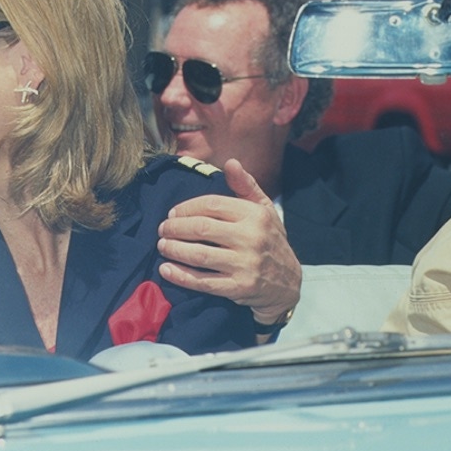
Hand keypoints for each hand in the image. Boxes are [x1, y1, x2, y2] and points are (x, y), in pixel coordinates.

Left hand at [157, 158, 299, 323]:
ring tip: (162, 245)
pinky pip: (203, 282)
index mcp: (255, 215)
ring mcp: (245, 265)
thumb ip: (246, 186)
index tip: (172, 213)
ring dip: (174, 250)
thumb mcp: (264, 210)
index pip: (211, 205)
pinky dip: (181, 276)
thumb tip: (230, 162)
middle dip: (175, 228)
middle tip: (162, 229)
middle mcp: (251, 238)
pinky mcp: (238, 288)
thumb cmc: (269, 240)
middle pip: (201, 228)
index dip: (186, 208)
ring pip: (199, 255)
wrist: (288, 283)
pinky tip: (166, 269)